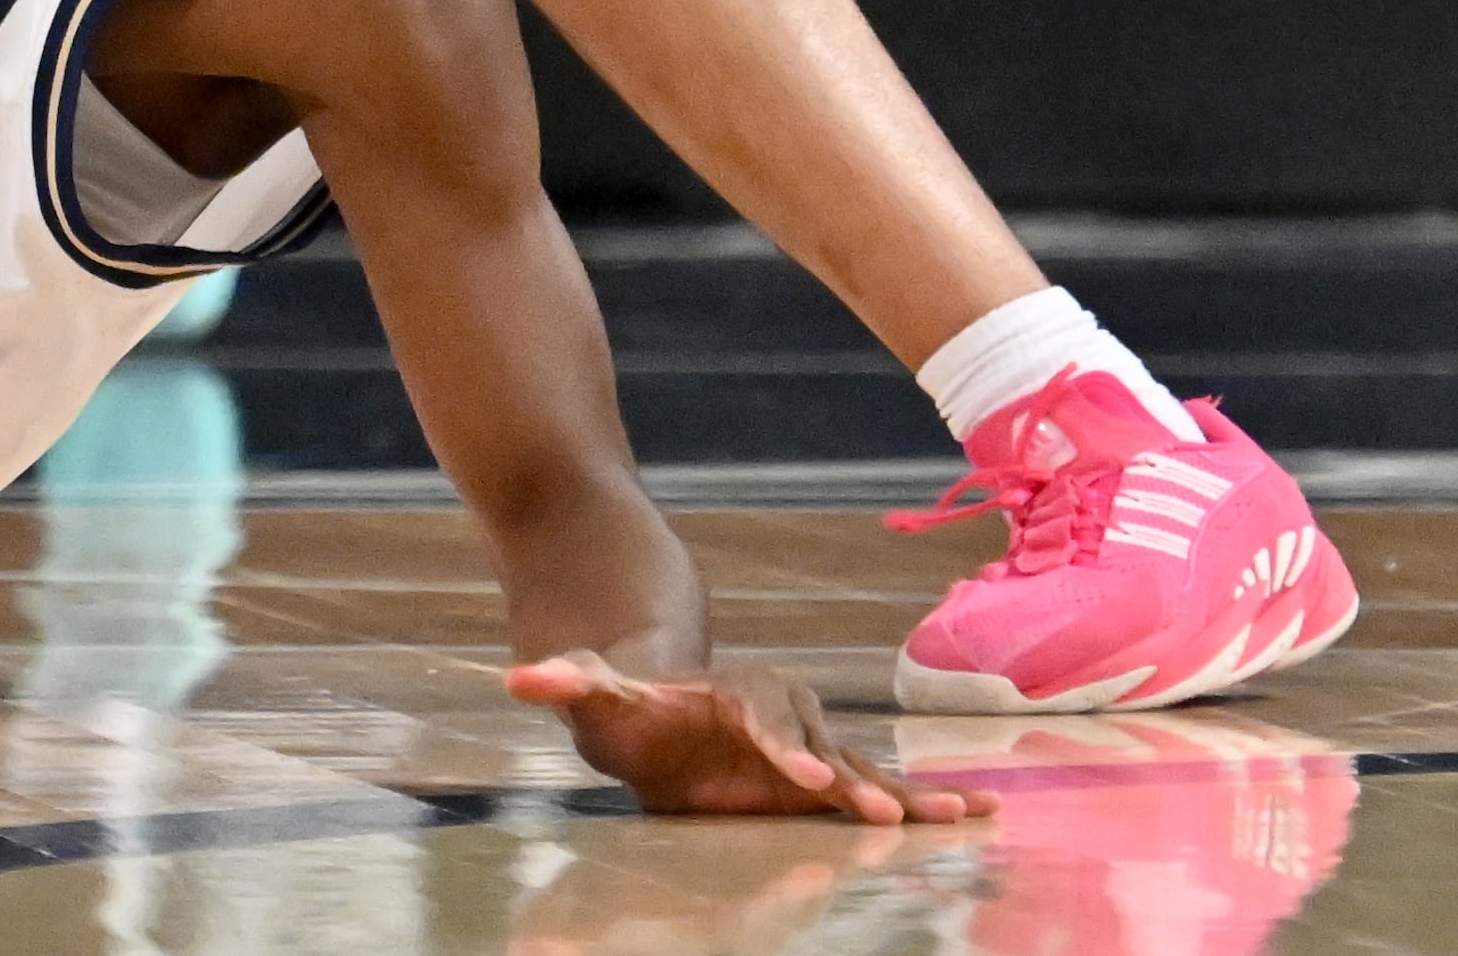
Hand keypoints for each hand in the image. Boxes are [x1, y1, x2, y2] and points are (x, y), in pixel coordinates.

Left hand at [507, 653, 988, 825]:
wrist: (657, 701)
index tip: (807, 781)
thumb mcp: (593, 689)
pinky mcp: (822, 779)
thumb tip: (518, 678)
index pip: (763, 715)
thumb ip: (564, 682)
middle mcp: (779, 715)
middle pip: (822, 745)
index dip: (783, 745)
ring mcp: (806, 745)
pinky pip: (875, 790)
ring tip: (962, 815)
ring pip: (860, 769)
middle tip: (885, 814)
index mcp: (733, 694)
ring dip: (907, 793)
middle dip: (853, 780)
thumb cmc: (628, 700)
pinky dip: (923, 802)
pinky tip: (977, 816)